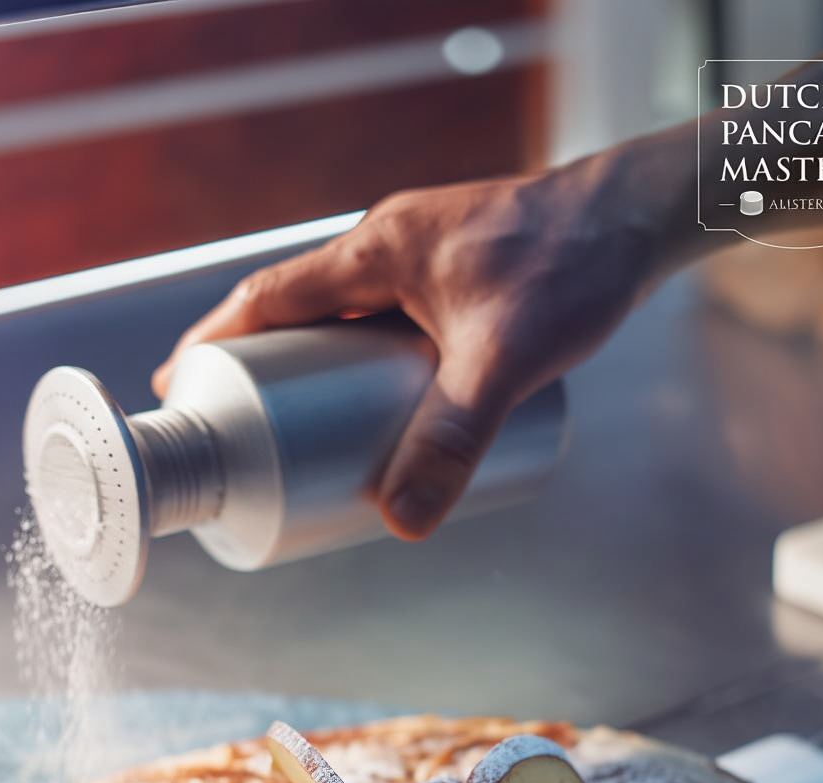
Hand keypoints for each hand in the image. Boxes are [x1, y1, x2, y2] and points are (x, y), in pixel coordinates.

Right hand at [152, 144, 674, 538]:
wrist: (639, 222)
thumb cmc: (572, 268)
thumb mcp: (503, 362)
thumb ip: (454, 438)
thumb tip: (402, 521)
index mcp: (377, 252)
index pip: (269, 298)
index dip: (217, 343)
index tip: (182, 387)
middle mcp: (390, 251)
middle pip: (300, 314)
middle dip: (262, 371)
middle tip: (238, 430)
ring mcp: (424, 266)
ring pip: (347, 324)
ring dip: (318, 372)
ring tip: (304, 435)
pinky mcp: (458, 285)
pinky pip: (390, 329)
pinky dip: (368, 368)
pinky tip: (382, 408)